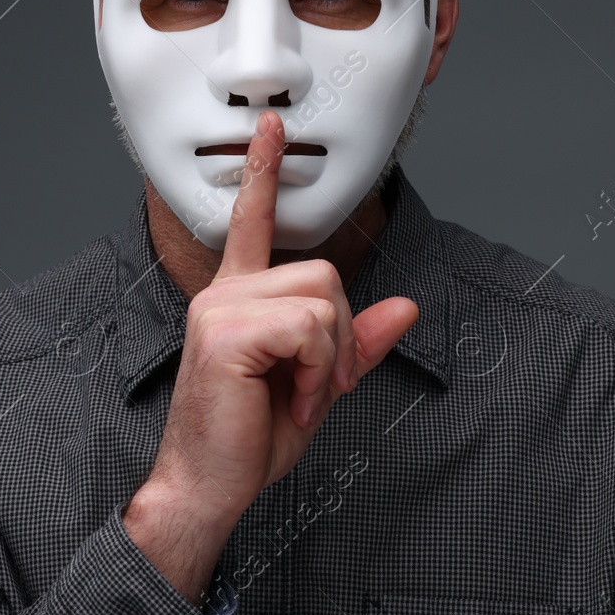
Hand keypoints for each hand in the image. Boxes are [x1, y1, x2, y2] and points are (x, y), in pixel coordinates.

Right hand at [146, 108, 419, 526]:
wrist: (209, 488)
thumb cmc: (249, 440)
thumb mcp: (319, 385)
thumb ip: (355, 343)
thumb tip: (405, 308)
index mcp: (238, 298)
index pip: (252, 221)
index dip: (263, 170)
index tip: (271, 126)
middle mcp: (225, 293)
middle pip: (323, 272)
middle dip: (340, 334)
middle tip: (317, 385)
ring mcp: (221, 308)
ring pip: (322, 296)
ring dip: (331, 356)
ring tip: (302, 395)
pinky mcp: (227, 332)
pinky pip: (310, 325)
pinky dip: (320, 369)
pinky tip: (295, 398)